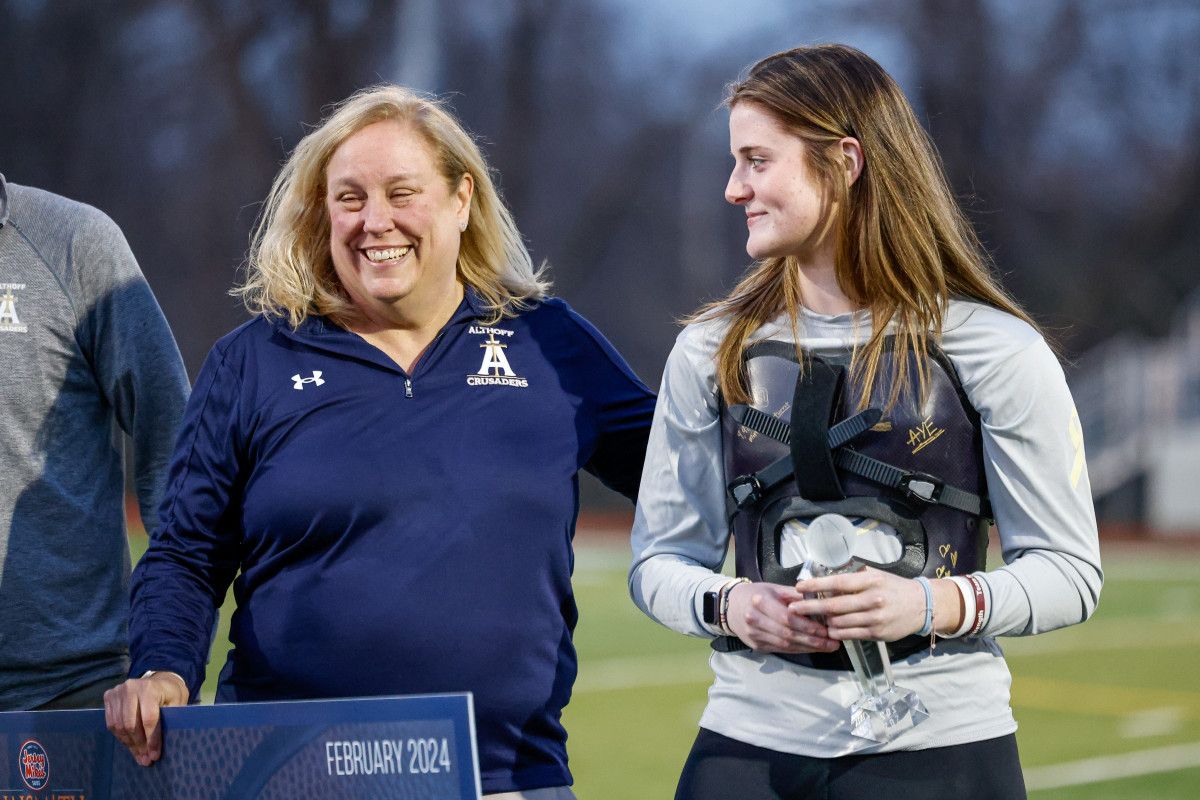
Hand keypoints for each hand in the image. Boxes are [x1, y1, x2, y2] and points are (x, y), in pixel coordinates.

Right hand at [104, 672, 188, 765]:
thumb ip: (170, 721)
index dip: (151, 740)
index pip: (149, 719)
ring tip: (140, 756)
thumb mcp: (177, 704)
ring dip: (130, 744)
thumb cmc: (171, 695)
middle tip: (146, 760)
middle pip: (132, 725)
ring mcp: (117, 692)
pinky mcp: (109, 696)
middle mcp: (130, 687)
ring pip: (119, 726)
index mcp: (150, 688)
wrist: (160, 680)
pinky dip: (121, 737)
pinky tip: (131, 744)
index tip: (154, 755)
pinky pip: (111, 723)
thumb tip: (158, 748)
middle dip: (140, 746)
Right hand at [725, 581, 839, 653]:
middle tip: (832, 643)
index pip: (787, 618)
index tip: (826, 630)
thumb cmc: (756, 594)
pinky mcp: (756, 645)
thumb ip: (795, 595)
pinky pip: (781, 649)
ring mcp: (754, 635)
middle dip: (813, 641)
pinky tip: (811, 648)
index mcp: (760, 601)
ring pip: (786, 645)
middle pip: (788, 634)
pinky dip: (798, 650)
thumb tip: (819, 601)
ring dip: (808, 648)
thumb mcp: (774, 588)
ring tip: (827, 647)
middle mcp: (755, 619)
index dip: (808, 626)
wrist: (730, 606)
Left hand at [789, 567, 928, 642]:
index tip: (799, 587)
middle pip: (833, 605)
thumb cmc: (893, 588)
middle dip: (810, 607)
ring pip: (839, 622)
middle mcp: (872, 599)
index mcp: (870, 581)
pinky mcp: (877, 633)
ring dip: (823, 621)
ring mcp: (875, 618)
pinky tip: (828, 628)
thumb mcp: (874, 576)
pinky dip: (835, 632)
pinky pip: (849, 634)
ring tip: (812, 618)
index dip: (815, 585)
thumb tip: (824, 578)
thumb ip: (852, 578)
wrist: (920, 606)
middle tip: (794, 608)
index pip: (837, 582)